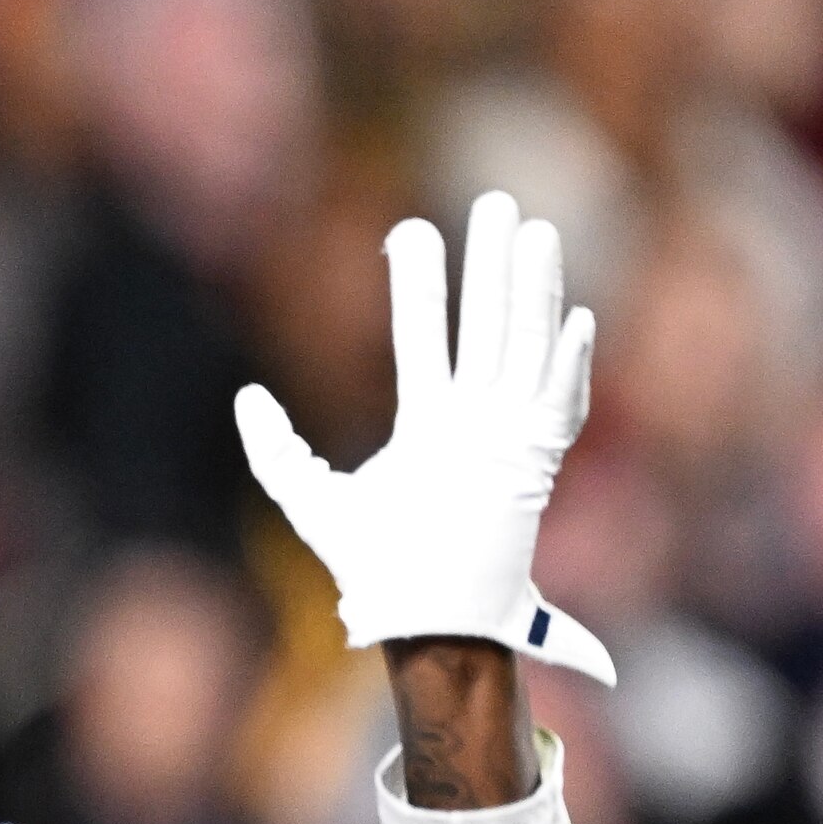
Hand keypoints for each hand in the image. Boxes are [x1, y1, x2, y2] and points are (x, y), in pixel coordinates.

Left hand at [236, 190, 611, 681]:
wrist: (422, 623)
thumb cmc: (375, 570)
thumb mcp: (311, 500)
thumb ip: (275, 450)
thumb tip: (247, 394)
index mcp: (431, 423)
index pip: (425, 337)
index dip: (419, 284)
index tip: (411, 228)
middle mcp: (476, 422)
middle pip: (485, 325)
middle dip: (490, 263)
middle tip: (496, 200)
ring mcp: (509, 440)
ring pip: (523, 349)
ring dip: (531, 290)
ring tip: (534, 230)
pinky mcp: (535, 469)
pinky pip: (561, 410)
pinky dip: (569, 366)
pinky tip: (575, 318)